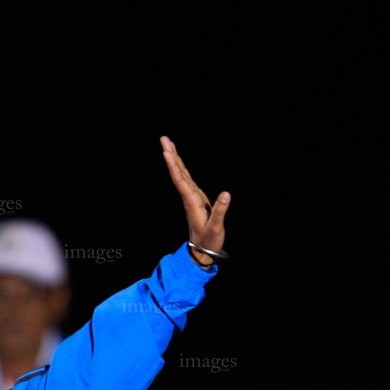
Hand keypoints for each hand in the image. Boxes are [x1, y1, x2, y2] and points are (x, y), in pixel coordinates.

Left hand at [161, 135, 230, 267]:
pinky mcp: (196, 199)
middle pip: (178, 173)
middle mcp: (189, 197)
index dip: (173, 165)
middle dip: (171, 155)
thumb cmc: (209, 240)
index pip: (180, 180)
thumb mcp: (216, 227)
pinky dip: (181, 168)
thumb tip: (226, 194)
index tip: (166, 151)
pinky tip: (178, 161)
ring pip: (181, 174)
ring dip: (174, 159)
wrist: (202, 251)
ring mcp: (191, 198)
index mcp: (192, 201)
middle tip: (164, 139)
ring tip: (168, 144)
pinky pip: (186, 179)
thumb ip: (220, 211)